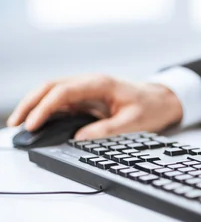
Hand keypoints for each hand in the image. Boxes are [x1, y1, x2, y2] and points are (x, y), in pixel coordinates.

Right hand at [6, 75, 182, 139]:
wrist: (163, 99)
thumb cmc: (151, 107)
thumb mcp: (134, 122)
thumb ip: (107, 130)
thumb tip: (79, 138)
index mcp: (100, 84)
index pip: (63, 92)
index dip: (44, 108)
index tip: (32, 125)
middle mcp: (90, 83)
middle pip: (51, 87)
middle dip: (30, 104)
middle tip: (15, 124)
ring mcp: (87, 89)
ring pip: (53, 92)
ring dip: (35, 106)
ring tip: (20, 125)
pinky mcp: (87, 98)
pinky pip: (61, 101)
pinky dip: (46, 110)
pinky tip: (37, 122)